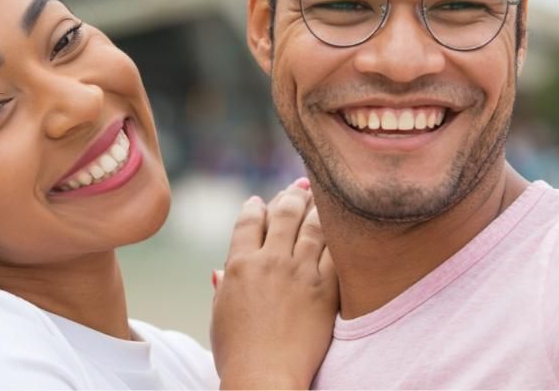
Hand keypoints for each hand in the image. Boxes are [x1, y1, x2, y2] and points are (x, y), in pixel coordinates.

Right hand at [210, 179, 338, 389]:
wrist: (264, 378)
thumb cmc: (236, 353)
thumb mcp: (219, 315)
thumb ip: (222, 287)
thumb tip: (219, 272)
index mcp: (239, 264)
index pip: (249, 220)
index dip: (255, 206)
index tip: (260, 200)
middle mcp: (269, 261)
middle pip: (283, 214)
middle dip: (291, 195)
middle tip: (299, 187)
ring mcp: (300, 273)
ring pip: (312, 225)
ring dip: (316, 206)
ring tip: (321, 197)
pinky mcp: (325, 289)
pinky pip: (334, 251)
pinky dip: (337, 233)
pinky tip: (340, 226)